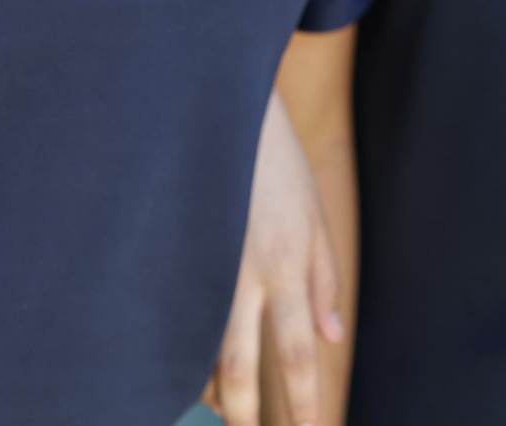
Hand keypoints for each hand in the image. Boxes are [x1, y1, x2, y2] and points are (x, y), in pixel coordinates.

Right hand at [206, 91, 345, 425]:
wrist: (220, 109)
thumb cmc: (275, 166)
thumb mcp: (313, 218)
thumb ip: (324, 281)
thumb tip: (332, 339)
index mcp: (284, 264)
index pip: (297, 352)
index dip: (302, 401)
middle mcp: (241, 273)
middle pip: (240, 365)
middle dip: (245, 416)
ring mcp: (201, 265)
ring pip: (199, 346)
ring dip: (207, 388)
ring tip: (214, 413)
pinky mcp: (173, 253)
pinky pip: (176, 316)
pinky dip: (180, 349)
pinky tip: (179, 372)